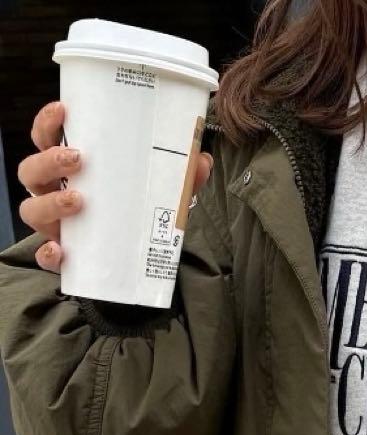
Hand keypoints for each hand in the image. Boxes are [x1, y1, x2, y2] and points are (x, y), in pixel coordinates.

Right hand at [17, 100, 213, 273]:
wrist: (139, 257)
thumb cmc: (136, 210)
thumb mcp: (158, 190)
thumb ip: (180, 176)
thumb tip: (201, 160)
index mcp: (68, 168)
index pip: (45, 138)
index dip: (47, 123)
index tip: (64, 110)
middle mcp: (53, 191)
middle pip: (31, 170)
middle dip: (48, 161)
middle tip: (78, 158)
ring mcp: (54, 223)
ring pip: (31, 209)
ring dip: (50, 202)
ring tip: (79, 200)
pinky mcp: (63, 256)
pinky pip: (45, 256)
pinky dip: (49, 254)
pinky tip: (60, 250)